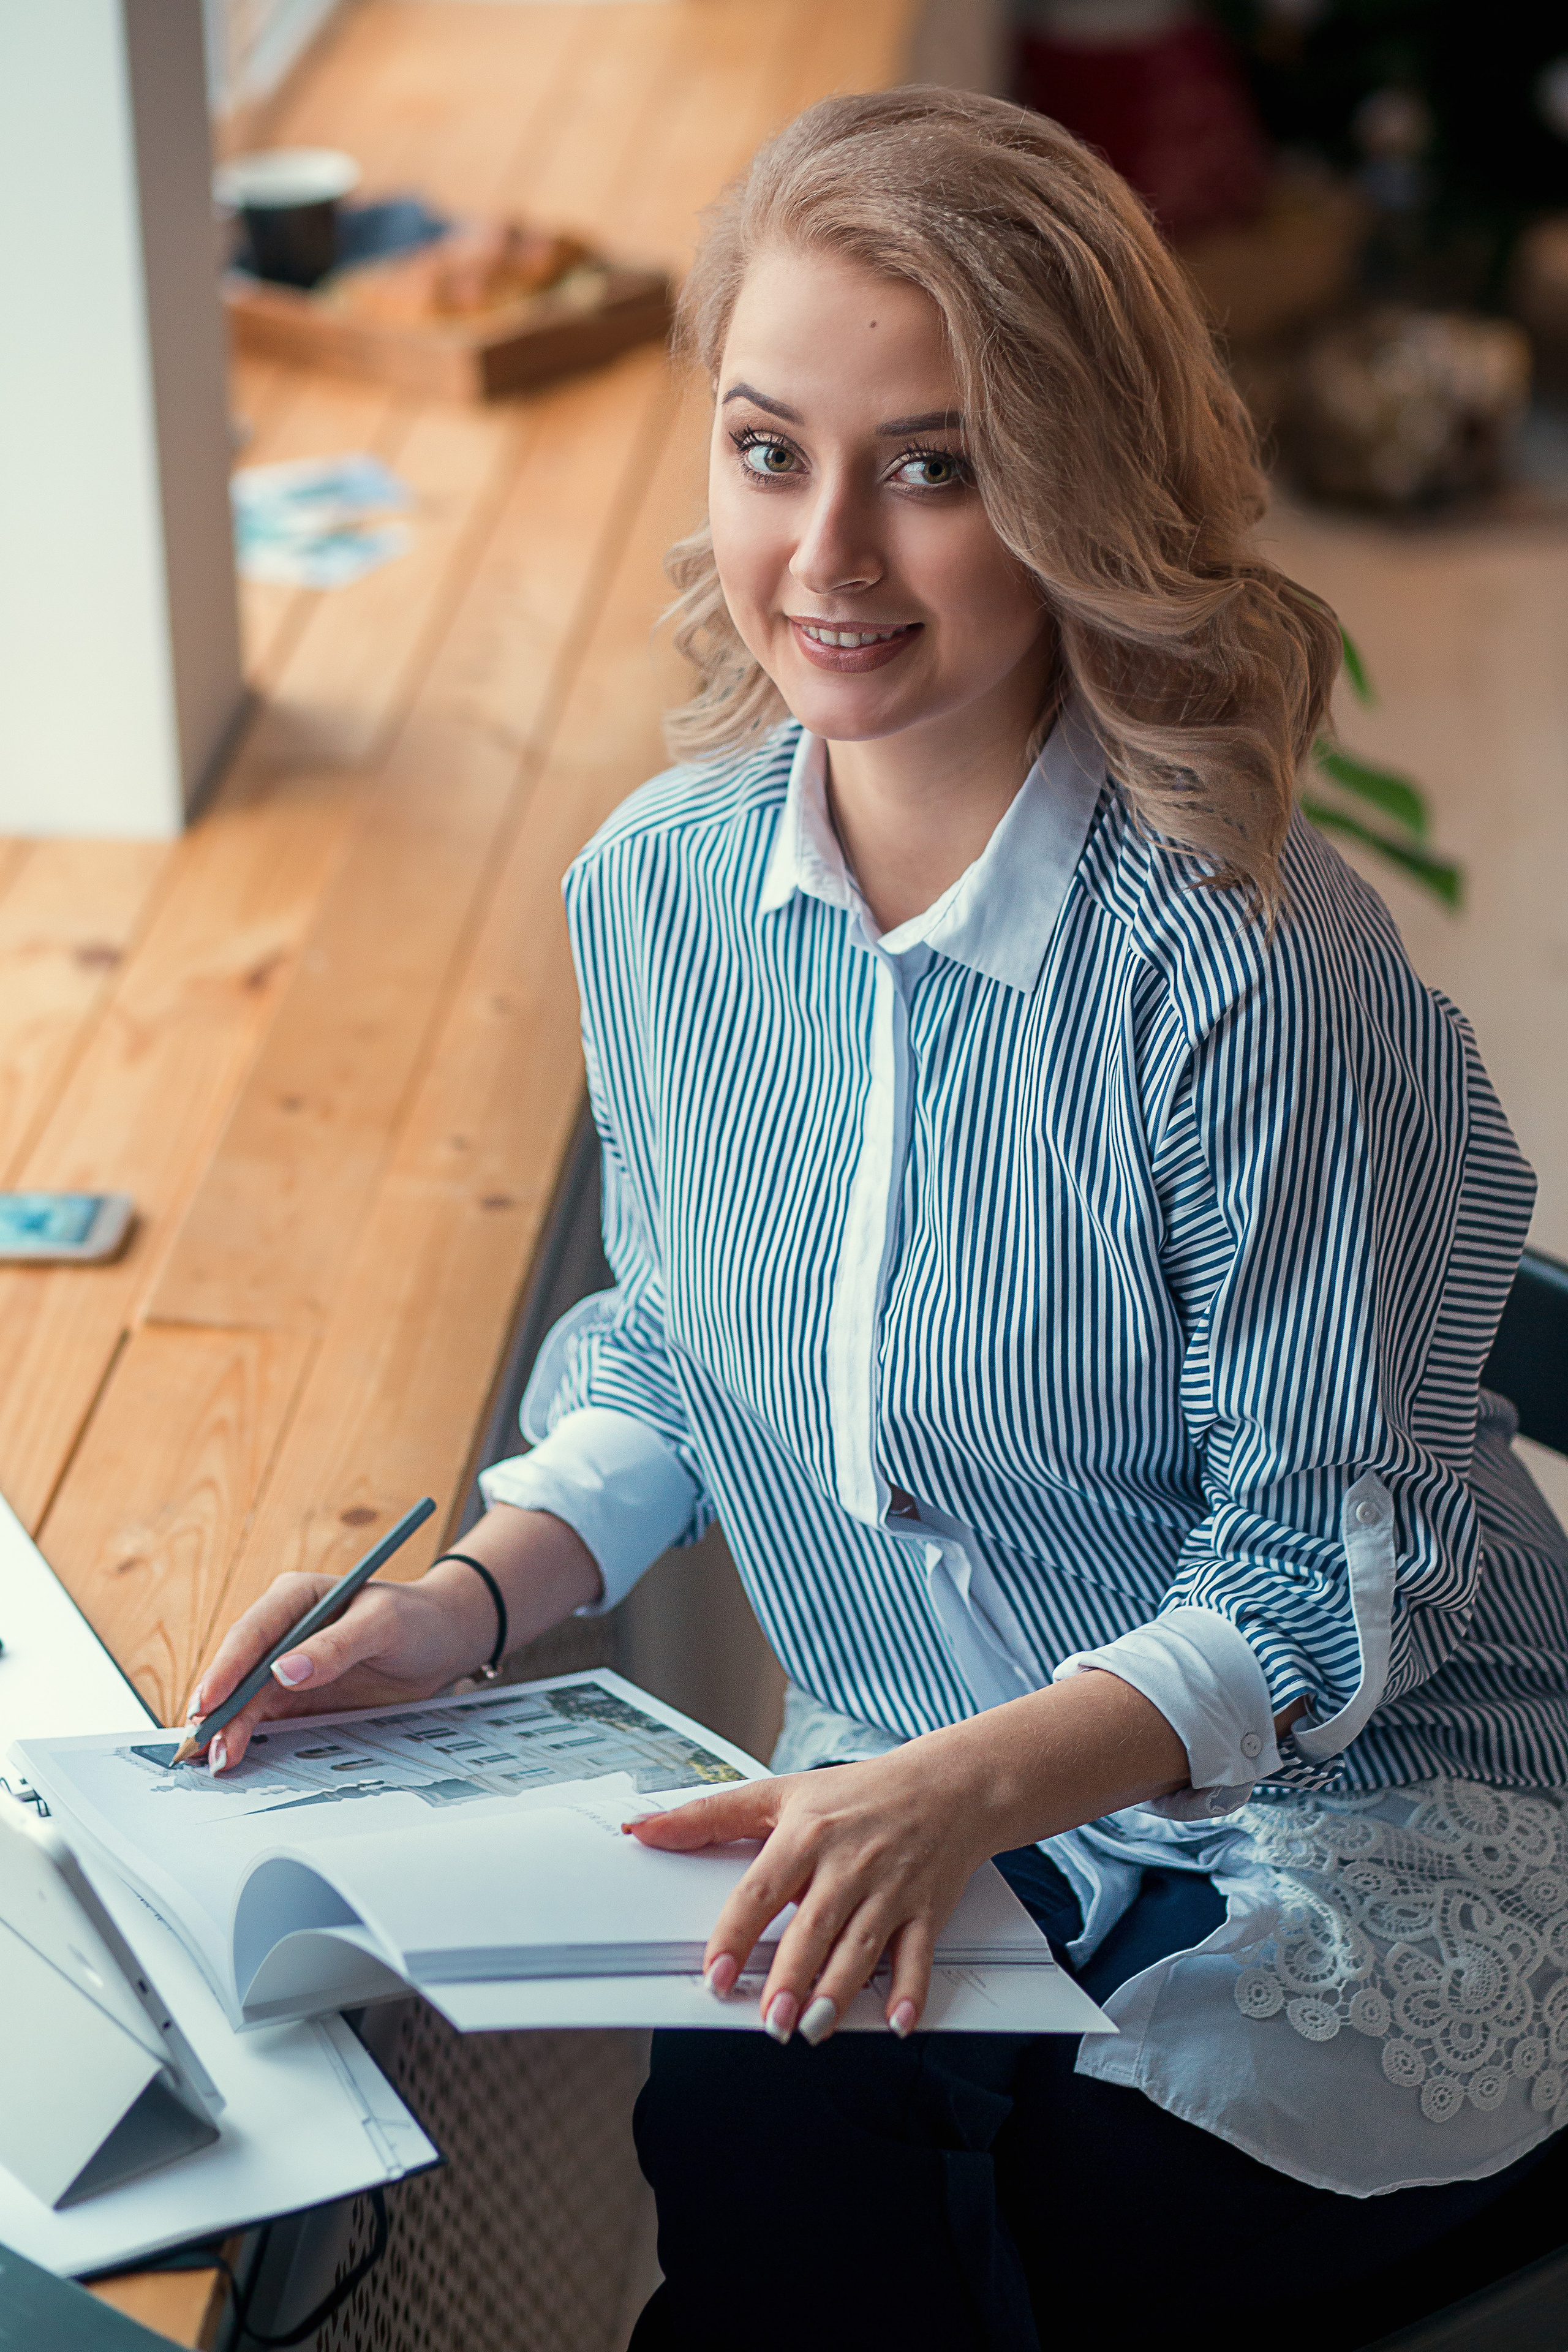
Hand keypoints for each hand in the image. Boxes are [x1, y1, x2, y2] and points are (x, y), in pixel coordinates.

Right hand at [186, 1504, 601, 1771]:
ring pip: (244, 1698)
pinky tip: (231, 1756)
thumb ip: (336, 1646)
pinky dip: (244, 1735)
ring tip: (216, 1761)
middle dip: (218, 1707)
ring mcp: (285, 1664)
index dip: (227, 1668)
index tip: (210, 1700)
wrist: (443, 1641)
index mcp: (296, 1596)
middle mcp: (283, 1629)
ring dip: (226, 1728)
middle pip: (238, 1669)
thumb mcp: (383, 1624)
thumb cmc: (417, 1619)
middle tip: (202, 1745)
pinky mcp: (295, 1695)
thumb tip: (284, 1670)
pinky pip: (262, 1716)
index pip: (252, 1632)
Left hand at [626, 1672, 1188, 2041]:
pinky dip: (911, 1991)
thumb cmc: (855, 1794)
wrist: (947, 1785)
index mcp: (807, 1835)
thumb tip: (641, 1829)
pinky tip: (897, 2022)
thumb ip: (708, 1816)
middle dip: (790, 1979)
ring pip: (862, 1950)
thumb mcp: (778, 1794)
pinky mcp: (927, 1910)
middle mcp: (848, 1864)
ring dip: (838, 1994)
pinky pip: (918, 1957)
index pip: (762, 1891)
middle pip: (814, 1928)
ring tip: (811, 2028)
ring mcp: (890, 1889)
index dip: (735, 1935)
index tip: (714, 1974)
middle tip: (767, 2022)